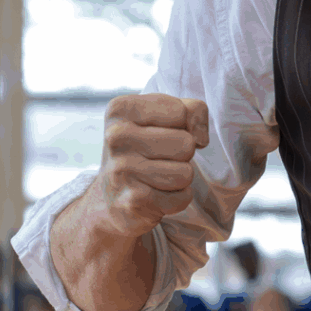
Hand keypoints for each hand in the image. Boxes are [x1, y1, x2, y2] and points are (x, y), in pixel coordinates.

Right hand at [94, 93, 210, 240]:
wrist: (110, 198)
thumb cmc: (145, 149)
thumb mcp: (165, 117)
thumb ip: (192, 110)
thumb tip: (201, 138)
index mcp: (120, 109)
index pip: (181, 112)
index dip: (181, 126)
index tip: (159, 134)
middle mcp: (116, 137)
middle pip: (186, 143)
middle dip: (182, 154)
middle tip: (158, 159)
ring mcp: (121, 170)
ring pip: (186, 172)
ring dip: (179, 177)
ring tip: (156, 176)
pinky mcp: (133, 201)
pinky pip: (182, 197)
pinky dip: (175, 199)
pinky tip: (154, 195)